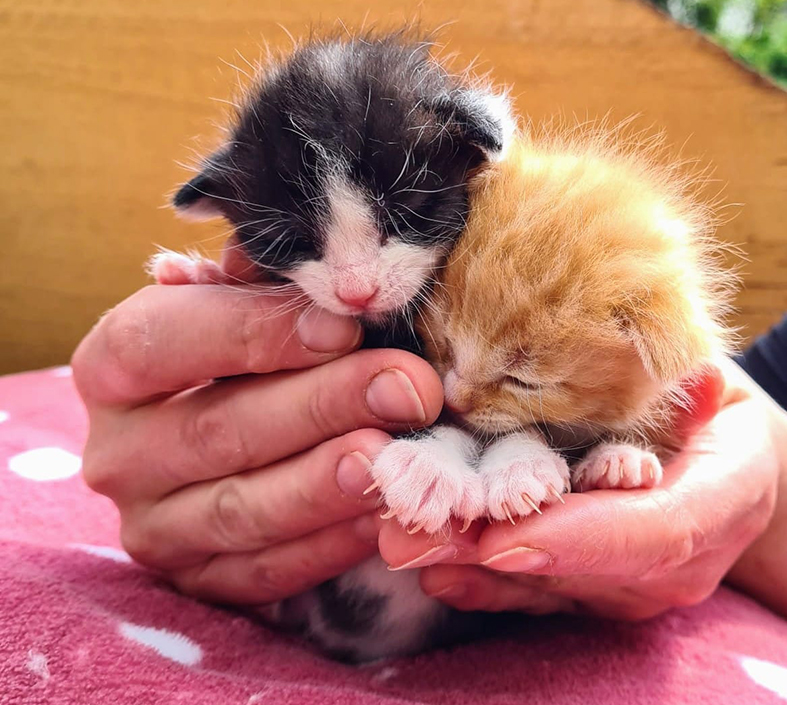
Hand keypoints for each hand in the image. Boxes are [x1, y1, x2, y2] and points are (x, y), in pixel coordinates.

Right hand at [72, 247, 442, 604]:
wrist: (234, 441)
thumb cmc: (245, 357)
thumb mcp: (245, 308)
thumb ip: (268, 292)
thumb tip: (324, 284)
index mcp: (113, 365)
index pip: (163, 342)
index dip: (254, 333)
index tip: (343, 324)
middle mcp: (118, 452)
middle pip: (218, 430)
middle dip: (322, 406)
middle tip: (407, 388)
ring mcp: (154, 525)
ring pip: (241, 509)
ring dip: (326, 483)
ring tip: (392, 457)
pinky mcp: (198, 581)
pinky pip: (265, 572)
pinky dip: (328, 545)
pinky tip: (381, 513)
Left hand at [378, 361, 782, 619]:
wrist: (732, 463)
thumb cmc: (718, 403)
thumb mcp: (716, 376)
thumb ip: (692, 382)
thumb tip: (671, 374)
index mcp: (728, 496)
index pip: (658, 532)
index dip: (579, 538)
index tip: (501, 541)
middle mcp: (683, 562)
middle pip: (580, 569)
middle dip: (488, 556)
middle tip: (408, 537)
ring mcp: (638, 586)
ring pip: (548, 587)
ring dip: (468, 567)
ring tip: (399, 541)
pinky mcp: (599, 591)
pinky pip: (537, 593)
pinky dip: (481, 582)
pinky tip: (431, 569)